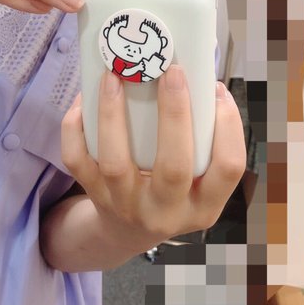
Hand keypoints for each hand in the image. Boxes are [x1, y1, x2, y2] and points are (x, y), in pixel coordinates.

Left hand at [61, 67, 245, 254]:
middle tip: (171, 71)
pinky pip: (77, 160)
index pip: (228, 168)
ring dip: (113, 114)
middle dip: (174, 114)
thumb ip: (203, 142)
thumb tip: (202, 79)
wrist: (124, 233)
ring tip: (114, 77)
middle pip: (174, 167)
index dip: (228, 126)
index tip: (215, 89)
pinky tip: (83, 100)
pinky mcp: (94, 195)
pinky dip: (75, 128)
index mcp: (203, 206)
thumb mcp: (199, 183)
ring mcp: (125, 205)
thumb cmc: (170, 193)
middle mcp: (165, 211)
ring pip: (116, 163)